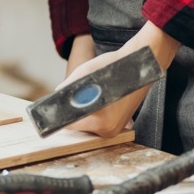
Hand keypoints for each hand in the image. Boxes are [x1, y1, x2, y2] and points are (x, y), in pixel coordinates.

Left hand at [59, 23, 179, 138]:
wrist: (141, 64)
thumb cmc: (114, 67)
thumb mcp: (85, 74)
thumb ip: (68, 87)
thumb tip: (57, 96)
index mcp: (100, 120)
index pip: (70, 124)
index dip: (60, 116)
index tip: (51, 111)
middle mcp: (109, 129)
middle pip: (80, 126)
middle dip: (71, 114)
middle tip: (64, 101)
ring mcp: (117, 129)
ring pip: (90, 124)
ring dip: (83, 113)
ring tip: (81, 97)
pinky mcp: (121, 125)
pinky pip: (100, 122)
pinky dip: (94, 112)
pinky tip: (93, 99)